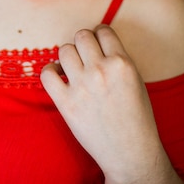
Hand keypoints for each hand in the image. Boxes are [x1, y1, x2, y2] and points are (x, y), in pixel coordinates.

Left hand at [40, 25, 161, 183]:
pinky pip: (46, 74)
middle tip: (85, 55)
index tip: (96, 42)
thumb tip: (97, 44)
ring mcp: (81, 86)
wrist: (129, 152)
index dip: (98, 34)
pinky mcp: (66, 103)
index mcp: (122, 64)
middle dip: (83, 43)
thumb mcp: (136, 80)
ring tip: (72, 67)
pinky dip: (50, 71)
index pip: (103, 31)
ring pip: (64, 50)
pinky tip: (58, 76)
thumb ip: (117, 60)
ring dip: (68, 56)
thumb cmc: (136, 118)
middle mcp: (100, 71)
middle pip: (81, 36)